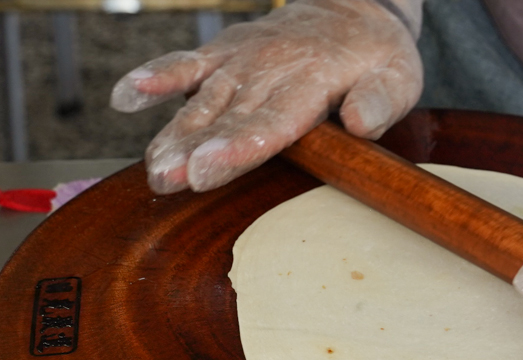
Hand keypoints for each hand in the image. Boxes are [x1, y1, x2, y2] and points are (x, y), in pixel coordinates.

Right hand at [110, 0, 421, 193]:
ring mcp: (243, 59)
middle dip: (194, 150)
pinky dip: (156, 76)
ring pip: (202, 99)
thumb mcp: (398, 77)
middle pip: (227, 116)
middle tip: (167, 179)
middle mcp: (269, 68)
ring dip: (173, 133)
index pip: (271, 121)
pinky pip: (186, 62)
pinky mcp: (226, 52)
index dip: (238, 148)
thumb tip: (361, 123)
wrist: (354, 5)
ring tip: (151, 167)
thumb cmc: (376, 55)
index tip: (208, 170)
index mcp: (311, 80)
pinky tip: (124, 97)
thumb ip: (379, 101)